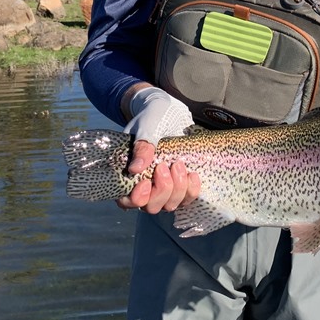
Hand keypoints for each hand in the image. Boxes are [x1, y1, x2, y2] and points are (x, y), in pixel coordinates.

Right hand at [119, 87, 199, 213]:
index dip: (136, 198)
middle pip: (151, 207)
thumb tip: (135, 169)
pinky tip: (192, 174)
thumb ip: (142, 146)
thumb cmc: (153, 119)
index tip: (145, 182)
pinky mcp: (181, 186)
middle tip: (165, 166)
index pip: (126, 202)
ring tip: (178, 164)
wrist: (171, 113)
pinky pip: (187, 198)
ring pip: (170, 205)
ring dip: (177, 188)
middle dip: (161, 189)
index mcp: (129, 176)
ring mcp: (164, 189)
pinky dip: (191, 189)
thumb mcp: (146, 127)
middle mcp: (146, 188)